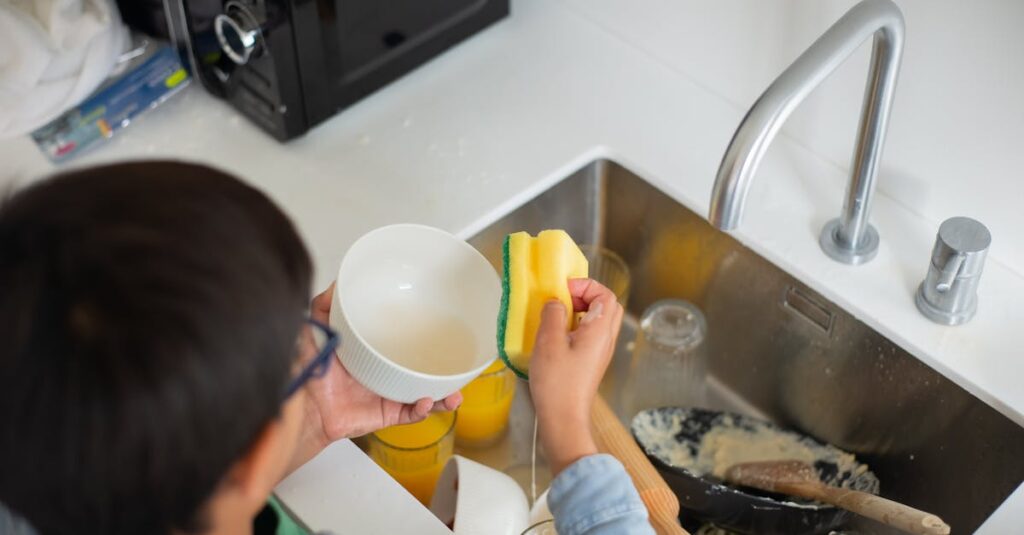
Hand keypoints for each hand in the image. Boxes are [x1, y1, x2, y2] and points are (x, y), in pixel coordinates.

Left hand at [286, 283, 462, 473]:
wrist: (302, 406)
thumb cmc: (308, 372)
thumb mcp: (315, 330)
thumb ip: (324, 305)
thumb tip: (337, 282)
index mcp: (372, 354)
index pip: (402, 344)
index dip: (422, 338)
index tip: (440, 327)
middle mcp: (383, 375)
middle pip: (420, 371)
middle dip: (442, 370)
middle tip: (457, 362)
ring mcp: (386, 396)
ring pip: (424, 396)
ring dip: (443, 395)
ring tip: (455, 392)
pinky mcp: (384, 415)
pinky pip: (410, 415)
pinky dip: (422, 410)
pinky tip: (427, 401)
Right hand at [529, 278, 623, 474]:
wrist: (563, 419)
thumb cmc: (557, 383)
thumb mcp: (549, 341)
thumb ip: (554, 314)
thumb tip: (556, 302)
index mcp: (600, 331)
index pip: (606, 294)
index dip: (586, 285)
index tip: (563, 290)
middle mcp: (606, 340)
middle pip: (607, 305)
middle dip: (585, 295)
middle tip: (563, 299)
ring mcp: (600, 352)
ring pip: (599, 320)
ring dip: (580, 311)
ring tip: (556, 317)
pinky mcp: (591, 362)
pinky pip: (590, 334)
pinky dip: (576, 327)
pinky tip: (556, 336)